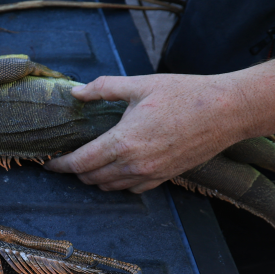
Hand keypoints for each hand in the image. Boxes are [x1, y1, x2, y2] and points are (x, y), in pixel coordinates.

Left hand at [43, 73, 251, 192]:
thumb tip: (75, 91)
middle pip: (92, 178)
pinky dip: (118, 183)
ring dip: (95, 179)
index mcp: (123, 141)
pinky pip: (133, 189)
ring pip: (111, 187)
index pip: (81, 162)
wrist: (226, 111)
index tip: (48, 164)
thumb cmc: (183, 94)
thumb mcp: (139, 84)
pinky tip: (116, 170)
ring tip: (88, 165)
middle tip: (66, 160)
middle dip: (75, 171)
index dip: (60, 165)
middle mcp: (135, 164)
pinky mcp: (166, 177)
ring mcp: (151, 174)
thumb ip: (103, 88)